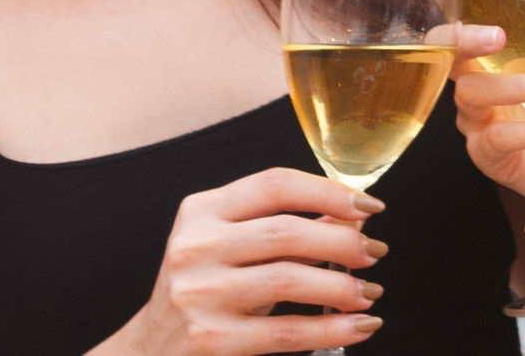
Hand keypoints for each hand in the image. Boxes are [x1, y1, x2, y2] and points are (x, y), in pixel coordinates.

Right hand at [91, 166, 389, 355]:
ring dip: (343, 286)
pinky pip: (286, 331)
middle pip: (286, 231)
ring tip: (369, 293)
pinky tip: (358, 325)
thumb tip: (353, 218)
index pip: (274, 185)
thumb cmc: (204, 290)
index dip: (329, 191)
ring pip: (289, 279)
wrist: (150, 350)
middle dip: (344, 242)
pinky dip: (332, 327)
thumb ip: (284, 229)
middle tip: (375, 253)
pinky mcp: (211, 339)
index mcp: (202, 212)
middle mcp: (195, 248)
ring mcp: (199, 294)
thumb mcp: (232, 248)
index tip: (369, 206)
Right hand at [418, 0, 524, 210]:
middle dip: (459, 35)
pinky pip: (497, 139)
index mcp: (501, 44)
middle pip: (442, 47)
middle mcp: (480, 76)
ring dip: (517, 87)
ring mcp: (480, 118)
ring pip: (472, 93)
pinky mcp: (491, 158)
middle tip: (496, 34)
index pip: (458, 1)